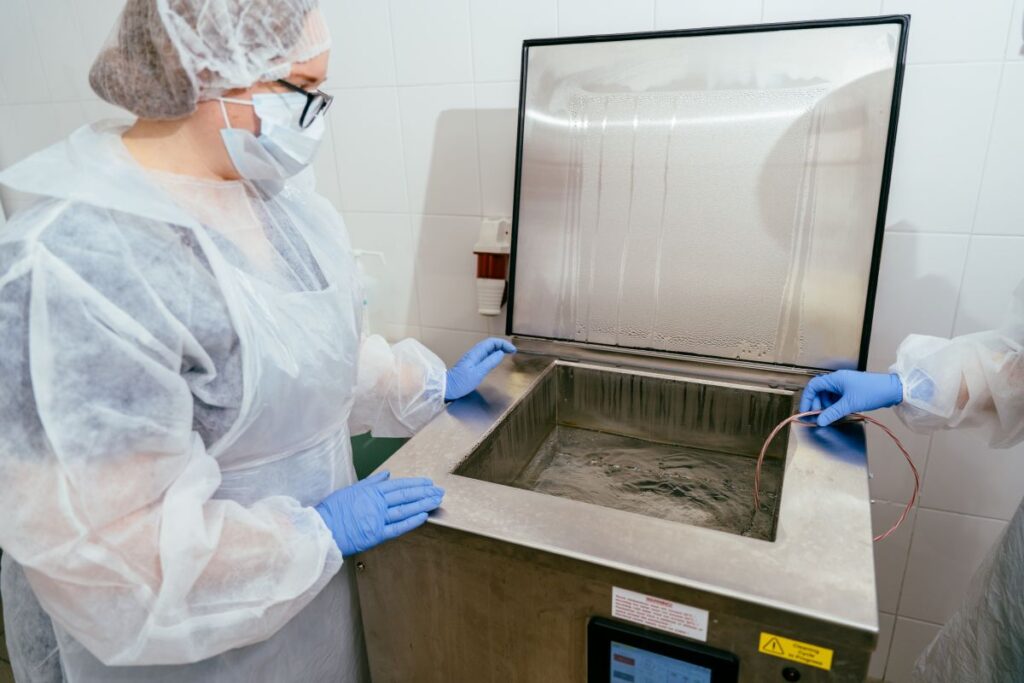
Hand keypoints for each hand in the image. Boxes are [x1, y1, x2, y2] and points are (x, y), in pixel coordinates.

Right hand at [314, 471, 443, 555]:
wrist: (322, 529)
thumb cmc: (333, 510)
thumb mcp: (352, 490)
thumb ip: (371, 482)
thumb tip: (386, 475)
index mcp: (371, 491)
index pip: (398, 486)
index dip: (415, 484)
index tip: (428, 483)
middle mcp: (377, 504)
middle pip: (405, 496)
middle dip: (424, 492)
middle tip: (439, 491)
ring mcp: (377, 519)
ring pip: (404, 510)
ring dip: (422, 504)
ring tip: (436, 500)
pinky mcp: (376, 535)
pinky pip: (397, 527)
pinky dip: (411, 521)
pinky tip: (423, 516)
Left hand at [444, 338, 516, 400]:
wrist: (447, 388)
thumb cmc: (460, 383)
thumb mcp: (477, 373)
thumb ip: (489, 363)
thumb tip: (500, 354)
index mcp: (476, 354)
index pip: (491, 342)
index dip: (503, 344)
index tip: (512, 350)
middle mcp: (474, 354)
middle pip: (490, 344)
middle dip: (502, 345)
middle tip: (512, 351)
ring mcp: (473, 358)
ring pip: (488, 349)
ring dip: (498, 349)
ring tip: (507, 353)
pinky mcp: (472, 364)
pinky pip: (485, 355)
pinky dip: (493, 355)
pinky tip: (497, 360)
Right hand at [800, 370, 903, 426]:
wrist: (892, 389)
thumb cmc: (872, 392)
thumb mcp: (850, 404)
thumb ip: (833, 413)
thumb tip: (819, 421)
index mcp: (835, 379)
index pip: (813, 386)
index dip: (807, 399)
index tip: (805, 411)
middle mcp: (838, 380)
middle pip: (819, 391)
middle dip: (817, 404)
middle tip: (819, 416)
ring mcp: (844, 385)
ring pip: (828, 395)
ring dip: (826, 406)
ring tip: (830, 415)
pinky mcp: (851, 390)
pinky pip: (837, 397)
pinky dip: (835, 405)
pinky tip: (839, 412)